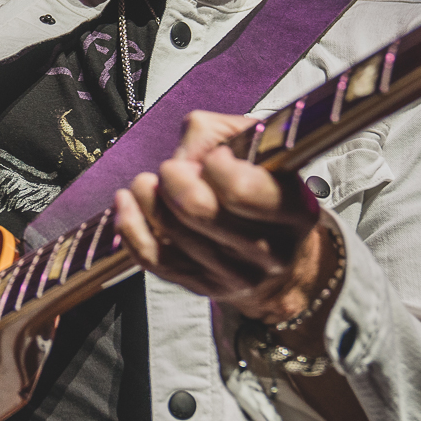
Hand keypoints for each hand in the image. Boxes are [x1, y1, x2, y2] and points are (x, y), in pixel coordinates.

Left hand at [112, 110, 325, 323]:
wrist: (275, 257)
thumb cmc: (263, 190)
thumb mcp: (261, 150)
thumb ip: (221, 134)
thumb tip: (185, 156)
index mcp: (293, 210)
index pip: (241, 190)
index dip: (215, 164)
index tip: (214, 156)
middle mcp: (269, 250)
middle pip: (200, 211)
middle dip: (175, 178)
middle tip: (173, 168)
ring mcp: (234, 275)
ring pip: (172, 232)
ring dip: (149, 197)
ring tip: (148, 182)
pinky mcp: (201, 285)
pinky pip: (153, 258)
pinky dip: (131, 226)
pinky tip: (127, 203)